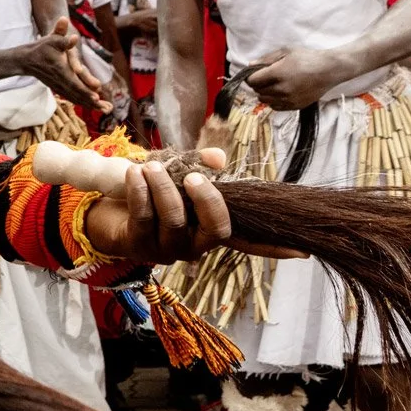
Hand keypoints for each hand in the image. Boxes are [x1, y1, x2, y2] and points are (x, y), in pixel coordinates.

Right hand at [17, 27, 107, 107]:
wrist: (27, 60)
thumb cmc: (41, 48)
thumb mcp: (53, 40)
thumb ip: (65, 40)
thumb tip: (75, 37)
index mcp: (61, 70)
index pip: (74, 83)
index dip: (85, 90)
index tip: (96, 98)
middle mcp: (60, 81)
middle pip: (78, 94)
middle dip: (93, 102)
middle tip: (107, 109)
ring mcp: (59, 86)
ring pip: (76, 98)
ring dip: (90, 105)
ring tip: (105, 110)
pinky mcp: (58, 88)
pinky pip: (72, 97)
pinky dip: (83, 102)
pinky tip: (92, 106)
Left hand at [33, 144, 261, 264]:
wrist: (106, 209)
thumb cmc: (152, 191)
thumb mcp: (177, 173)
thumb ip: (199, 165)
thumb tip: (220, 159)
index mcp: (210, 228)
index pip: (250, 241)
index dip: (275, 247)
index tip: (303, 251)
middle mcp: (195, 244)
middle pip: (216, 229)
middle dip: (207, 200)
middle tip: (192, 176)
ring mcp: (168, 249)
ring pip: (175, 219)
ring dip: (163, 187)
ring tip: (150, 167)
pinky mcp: (139, 246)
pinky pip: (144, 217)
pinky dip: (139, 190)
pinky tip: (133, 174)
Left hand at [245, 46, 344, 110]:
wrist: (328, 70)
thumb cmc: (307, 58)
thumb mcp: (286, 52)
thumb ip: (266, 59)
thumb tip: (250, 66)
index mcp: (278, 73)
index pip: (253, 81)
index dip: (250, 77)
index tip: (254, 74)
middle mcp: (282, 89)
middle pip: (258, 91)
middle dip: (258, 85)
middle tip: (265, 78)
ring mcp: (289, 99)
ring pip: (265, 101)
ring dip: (265, 94)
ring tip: (273, 85)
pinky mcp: (295, 106)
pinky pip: (276, 107)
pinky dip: (274, 101)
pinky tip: (280, 93)